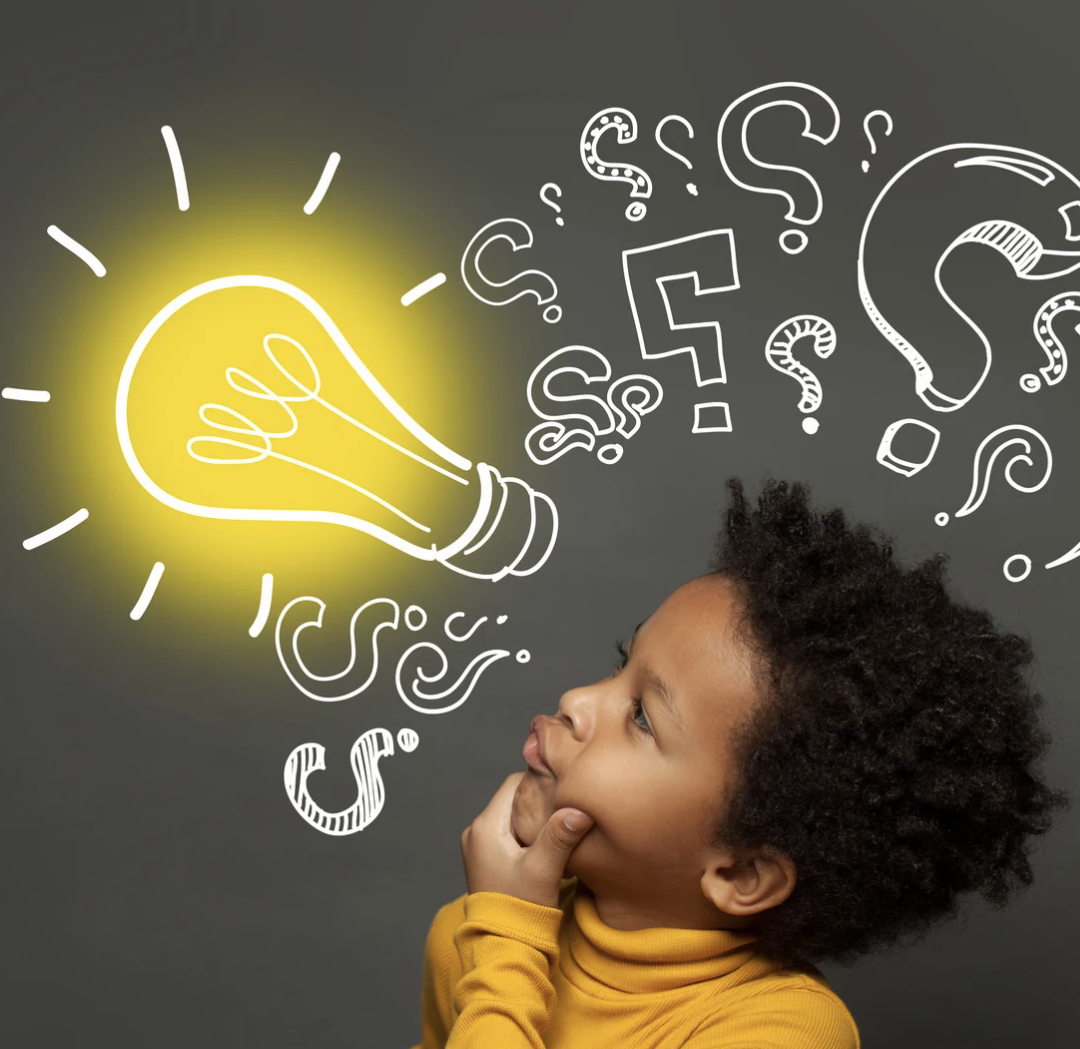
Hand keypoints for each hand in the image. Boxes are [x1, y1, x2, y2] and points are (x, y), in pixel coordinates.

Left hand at [460, 772, 593, 909]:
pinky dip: (527, 833)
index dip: (540, 782)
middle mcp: (476, 832)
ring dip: (534, 818)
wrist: (503, 946)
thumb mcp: (543, 871)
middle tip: (565, 807)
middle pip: (512, 799)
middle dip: (538, 801)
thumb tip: (579, 809)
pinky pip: (508, 832)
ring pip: (511, 815)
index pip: (514, 783)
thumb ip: (559, 837)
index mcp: (485, 827)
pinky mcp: (486, 859)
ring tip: (558, 826)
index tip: (563, 789)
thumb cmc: (521, 910)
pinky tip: (546, 845)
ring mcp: (478, 846)